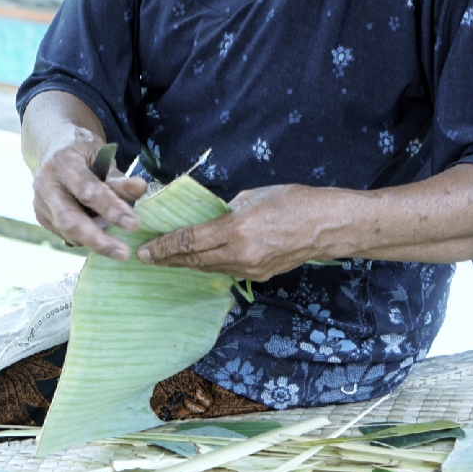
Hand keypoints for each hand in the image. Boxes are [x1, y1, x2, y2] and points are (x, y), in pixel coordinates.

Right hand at [31, 129, 147, 259]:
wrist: (55, 150)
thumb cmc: (84, 154)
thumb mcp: (103, 157)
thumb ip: (119, 178)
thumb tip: (141, 188)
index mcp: (62, 163)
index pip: (87, 191)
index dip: (111, 209)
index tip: (134, 225)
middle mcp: (45, 183)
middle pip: (69, 219)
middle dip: (97, 240)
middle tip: (123, 254)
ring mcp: (40, 202)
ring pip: (67, 231)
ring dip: (94, 241)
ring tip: (117, 246)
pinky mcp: (40, 216)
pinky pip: (65, 234)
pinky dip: (84, 239)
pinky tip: (99, 236)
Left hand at [136, 183, 332, 278]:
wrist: (326, 226)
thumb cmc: (293, 202)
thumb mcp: (253, 196)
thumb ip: (228, 210)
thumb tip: (212, 218)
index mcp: (236, 229)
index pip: (190, 241)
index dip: (164, 246)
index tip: (145, 250)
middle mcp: (240, 253)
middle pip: (194, 260)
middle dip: (168, 259)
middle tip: (146, 258)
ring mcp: (250, 268)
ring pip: (209, 268)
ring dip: (186, 264)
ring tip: (166, 260)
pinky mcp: (260, 275)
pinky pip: (227, 270)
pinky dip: (209, 265)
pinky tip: (197, 261)